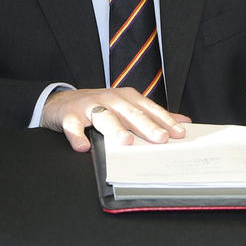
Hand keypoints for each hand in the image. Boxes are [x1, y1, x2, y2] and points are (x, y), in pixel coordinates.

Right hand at [41, 87, 189, 151]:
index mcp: (125, 98)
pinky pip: (73, 125)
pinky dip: (77, 135)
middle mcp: (109, 99)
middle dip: (145, 125)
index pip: (148, 109)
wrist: (61, 101)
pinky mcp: (69, 115)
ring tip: (125, 141)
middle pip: (129, 112)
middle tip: (160, 138)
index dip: (164, 120)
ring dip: (114, 128)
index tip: (178, 134)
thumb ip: (153, 115)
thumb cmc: (99, 107)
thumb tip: (184, 122)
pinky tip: (83, 147)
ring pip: (103, 116)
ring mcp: (88, 106)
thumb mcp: (126, 107)